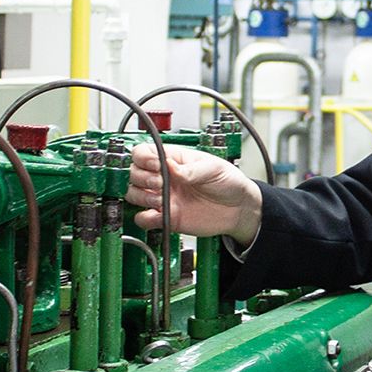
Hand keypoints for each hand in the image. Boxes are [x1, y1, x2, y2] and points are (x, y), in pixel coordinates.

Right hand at [126, 143, 263, 244]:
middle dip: (143, 178)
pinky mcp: (165, 217)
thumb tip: (169, 165)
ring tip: (162, 200)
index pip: (143, 153)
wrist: (238, 209)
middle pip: (133, 173)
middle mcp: (164, 177)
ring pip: (133, 194)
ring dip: (142, 197)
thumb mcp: (214, 168)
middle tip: (162, 183)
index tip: (158, 166)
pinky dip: (144, 218)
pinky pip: (143, 218)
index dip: (144, 158)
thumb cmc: (228, 182)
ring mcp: (163, 197)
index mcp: (173, 160)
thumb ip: (190, 169)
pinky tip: (158, 215)